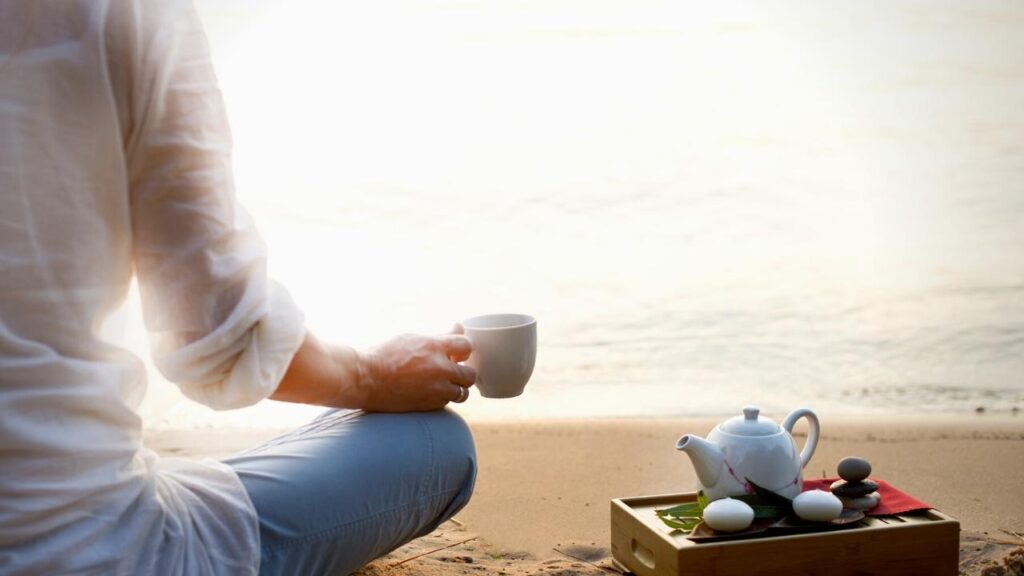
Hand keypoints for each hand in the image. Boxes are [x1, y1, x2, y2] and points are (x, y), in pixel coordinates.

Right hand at [353, 325, 475, 411]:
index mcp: (434, 347)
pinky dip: (443, 399)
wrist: (364, 379)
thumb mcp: (412, 338)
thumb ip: (439, 336)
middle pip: (470, 374)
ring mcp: (436, 389)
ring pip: (463, 393)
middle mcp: (440, 369)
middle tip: (452, 371)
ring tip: (442, 384)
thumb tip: (458, 327)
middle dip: (463, 372)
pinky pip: (447, 403)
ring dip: (456, 388)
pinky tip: (430, 392)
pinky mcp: (429, 405)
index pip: (466, 345)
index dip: (462, 349)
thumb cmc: (385, 354)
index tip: (455, 353)